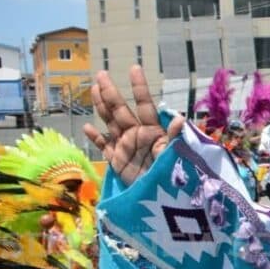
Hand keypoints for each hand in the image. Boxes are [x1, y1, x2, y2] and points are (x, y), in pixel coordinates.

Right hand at [83, 66, 184, 186]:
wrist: (162, 200)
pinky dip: (96, 137)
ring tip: (94, 89)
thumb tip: (181, 118)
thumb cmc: (173, 176)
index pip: (144, 105)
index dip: (139, 87)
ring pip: (110, 122)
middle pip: (121, 109)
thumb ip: (175, 137)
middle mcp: (137, 135)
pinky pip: (104, 146)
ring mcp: (126, 147)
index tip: (134, 68)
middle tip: (102, 74)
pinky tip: (88, 127)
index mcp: (153, 131)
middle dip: (111, 92)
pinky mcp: (117, 161)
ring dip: (102, 106)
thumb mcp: (175, 156)